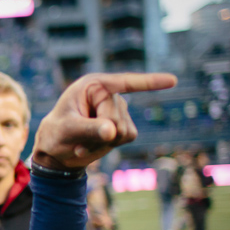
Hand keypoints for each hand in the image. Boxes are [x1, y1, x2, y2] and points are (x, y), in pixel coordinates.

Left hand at [33, 73, 176, 169]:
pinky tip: (93, 144)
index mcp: (93, 85)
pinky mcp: (124, 125)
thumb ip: (88, 129)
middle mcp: (109, 94)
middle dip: (99, 135)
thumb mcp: (66, 130)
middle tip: (78, 140)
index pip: (125, 83)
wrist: (56, 149)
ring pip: (124, 131)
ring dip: (103, 143)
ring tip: (83, 141)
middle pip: (118, 119)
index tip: (173, 80)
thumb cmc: (56, 133)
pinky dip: (109, 147)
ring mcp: (119, 109)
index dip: (150, 82)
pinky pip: (128, 137)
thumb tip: (112, 131)